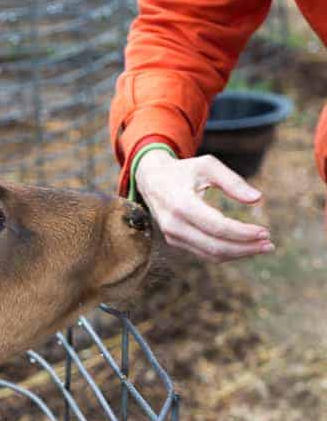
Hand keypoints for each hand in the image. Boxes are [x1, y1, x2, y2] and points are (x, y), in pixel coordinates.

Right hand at [134, 152, 274, 261]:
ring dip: (238, 254)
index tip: (265, 232)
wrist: (151, 180)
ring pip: (210, 255)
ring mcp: (173, 236)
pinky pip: (204, 253)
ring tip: (261, 248)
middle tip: (269, 245)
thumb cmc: (184, 171)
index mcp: (181, 204)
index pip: (218, 227)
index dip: (243, 233)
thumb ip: (233, 181)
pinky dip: (226, 253)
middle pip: (215, 246)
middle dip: (245, 248)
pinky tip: (244, 246)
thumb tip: (257, 199)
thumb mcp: (208, 166)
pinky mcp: (175, 241)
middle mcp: (174, 225)